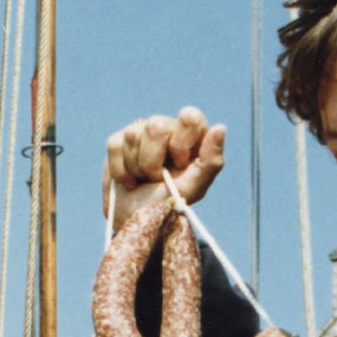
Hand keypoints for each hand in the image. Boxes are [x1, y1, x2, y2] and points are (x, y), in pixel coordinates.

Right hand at [103, 106, 224, 227]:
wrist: (134, 220)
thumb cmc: (168, 203)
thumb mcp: (193, 188)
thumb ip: (211, 161)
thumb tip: (220, 128)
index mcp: (191, 138)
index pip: (190, 117)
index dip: (181, 142)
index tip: (179, 165)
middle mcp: (168, 130)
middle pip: (156, 126)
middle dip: (152, 161)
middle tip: (157, 178)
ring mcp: (142, 133)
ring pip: (133, 135)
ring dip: (136, 168)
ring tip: (143, 181)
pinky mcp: (119, 141)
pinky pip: (115, 145)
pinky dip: (120, 170)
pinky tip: (129, 180)